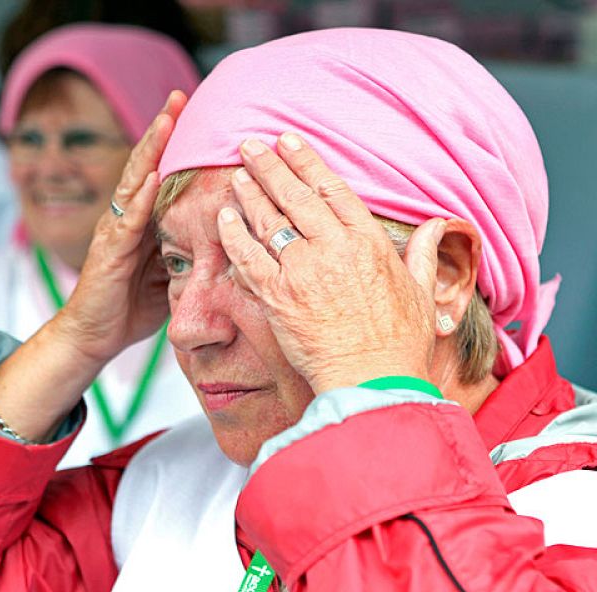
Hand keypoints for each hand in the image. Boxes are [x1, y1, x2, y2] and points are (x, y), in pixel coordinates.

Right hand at [56, 90, 187, 363]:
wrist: (94, 336)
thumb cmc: (131, 305)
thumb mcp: (168, 274)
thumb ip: (187, 252)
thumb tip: (226, 242)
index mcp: (143, 221)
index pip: (160, 173)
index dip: (175, 144)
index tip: (196, 113)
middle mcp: (126, 218)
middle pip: (145, 166)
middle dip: (162, 131)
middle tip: (180, 96)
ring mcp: (115, 232)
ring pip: (133, 183)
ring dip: (150, 151)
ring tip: (166, 120)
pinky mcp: (108, 253)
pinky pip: (126, 222)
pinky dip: (138, 198)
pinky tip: (149, 176)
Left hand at [217, 133, 445, 393]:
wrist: (372, 380)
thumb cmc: (398, 342)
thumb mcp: (421, 290)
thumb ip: (423, 251)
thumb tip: (437, 224)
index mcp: (367, 241)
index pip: (332, 187)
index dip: (306, 160)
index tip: (289, 141)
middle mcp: (332, 248)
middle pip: (295, 195)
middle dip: (270, 165)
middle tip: (250, 145)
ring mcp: (302, 271)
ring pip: (269, 221)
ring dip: (250, 193)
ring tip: (238, 173)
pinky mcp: (278, 296)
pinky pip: (249, 258)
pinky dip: (234, 236)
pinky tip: (224, 217)